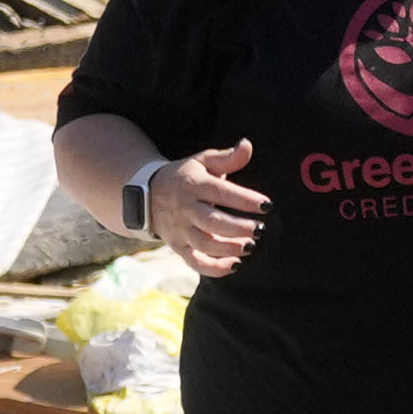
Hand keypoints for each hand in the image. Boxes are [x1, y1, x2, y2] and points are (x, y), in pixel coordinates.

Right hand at [147, 142, 267, 275]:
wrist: (146, 194)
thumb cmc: (184, 176)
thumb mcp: (202, 161)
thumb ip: (227, 157)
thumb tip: (248, 145)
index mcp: (194, 184)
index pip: (220, 192)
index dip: (244, 199)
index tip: (266, 204)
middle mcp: (186, 208)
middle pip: (212, 222)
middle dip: (237, 228)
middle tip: (260, 229)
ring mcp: (180, 230)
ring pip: (204, 244)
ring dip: (228, 248)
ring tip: (250, 246)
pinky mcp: (178, 247)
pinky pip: (194, 262)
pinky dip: (214, 268)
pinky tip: (235, 265)